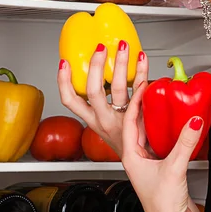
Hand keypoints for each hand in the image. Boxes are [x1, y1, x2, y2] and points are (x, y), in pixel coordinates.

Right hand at [57, 42, 147, 156]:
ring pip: (120, 87)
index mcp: (92, 121)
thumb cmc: (128, 142)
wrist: (147, 164)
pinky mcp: (140, 116)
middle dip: (96, 66)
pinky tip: (143, 59)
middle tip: (100, 48)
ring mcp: (123, 118)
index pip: (70, 101)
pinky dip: (142, 72)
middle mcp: (105, 119)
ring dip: (121, 63)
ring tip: (123, 46)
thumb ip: (103, 105)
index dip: (64, 81)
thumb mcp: (106, 126)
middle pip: (94, 91)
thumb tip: (103, 73)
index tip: (64, 63)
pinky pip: (141, 89)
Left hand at [122, 81, 203, 211]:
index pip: (128, 121)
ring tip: (163, 103)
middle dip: (144, 107)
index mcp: (130, 157)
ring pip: (148, 134)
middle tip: (153, 90)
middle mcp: (137, 159)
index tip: (144, 86)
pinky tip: (176, 126)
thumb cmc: (163, 206)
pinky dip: (166, 131)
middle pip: (136, 125)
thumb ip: (184, 142)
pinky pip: (161, 143)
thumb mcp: (174, 168)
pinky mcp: (162, 168)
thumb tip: (193, 121)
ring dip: (154, 118)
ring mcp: (149, 164)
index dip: (136, 102)